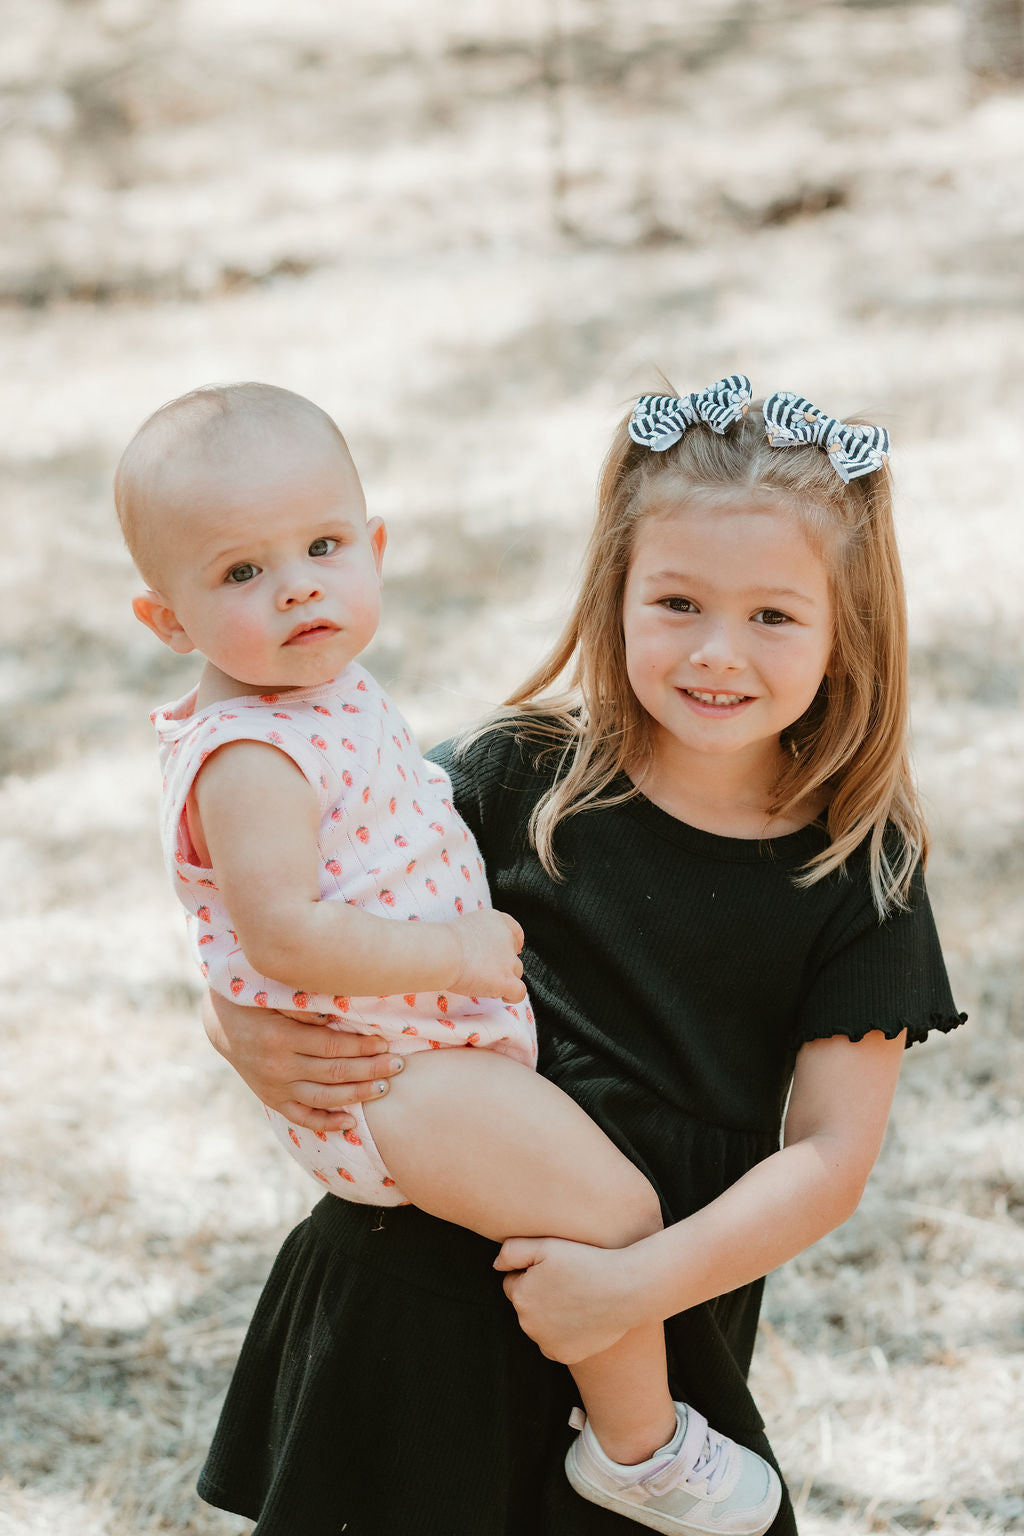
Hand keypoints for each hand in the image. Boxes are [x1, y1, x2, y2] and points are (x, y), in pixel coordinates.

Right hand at [203, 992, 404, 1132]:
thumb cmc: (259, 1002)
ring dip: (357, 1095)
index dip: (362, 1047)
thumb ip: (306, 1007)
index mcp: (281, 1038)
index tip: (385, 1043)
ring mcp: (275, 1087)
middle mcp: (278, 1067)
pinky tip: (351, 1122)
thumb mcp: (277, 996)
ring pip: (323, 1098)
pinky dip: (326, 1122)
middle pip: (334, 1073)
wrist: (224, 1024)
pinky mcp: (273, 1100)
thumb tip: (337, 1016)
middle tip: (398, 1065)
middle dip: (370, 1070)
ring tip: (384, 1088)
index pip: (332, 1046)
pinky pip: (302, 1118)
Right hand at [447, 908, 526, 1002]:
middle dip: (503, 963)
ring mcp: (508, 960)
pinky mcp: (506, 980)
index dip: (513, 943)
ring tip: (486, 984)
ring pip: (517, 972)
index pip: (514, 930)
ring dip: (505, 978)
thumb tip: (474, 950)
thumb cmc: (443, 942)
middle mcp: (506, 938)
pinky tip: (504, 997)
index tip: (509, 950)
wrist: (443, 952)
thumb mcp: (462, 928)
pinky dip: (513, 996)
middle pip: (514, 954)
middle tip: (486, 970)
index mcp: (495, 921)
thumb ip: (475, 936)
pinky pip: (519, 992)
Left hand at [494, 1236, 635, 1363]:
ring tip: (578, 1298)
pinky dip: (564, 1334)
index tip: (556, 1269)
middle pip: (527, 1306)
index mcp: (520, 1295)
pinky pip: (556, 1343)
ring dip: (551, 1316)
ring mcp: (546, 1343)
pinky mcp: (564, 1356)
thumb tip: (496, 1266)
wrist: (625, 1290)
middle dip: (540, 1295)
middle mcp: (527, 1324)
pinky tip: (581, 1318)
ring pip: (540, 1326)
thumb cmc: (587, 1261)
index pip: (514, 1284)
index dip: (533, 1273)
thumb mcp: (547, 1245)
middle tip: (569, 1282)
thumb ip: (512, 1251)